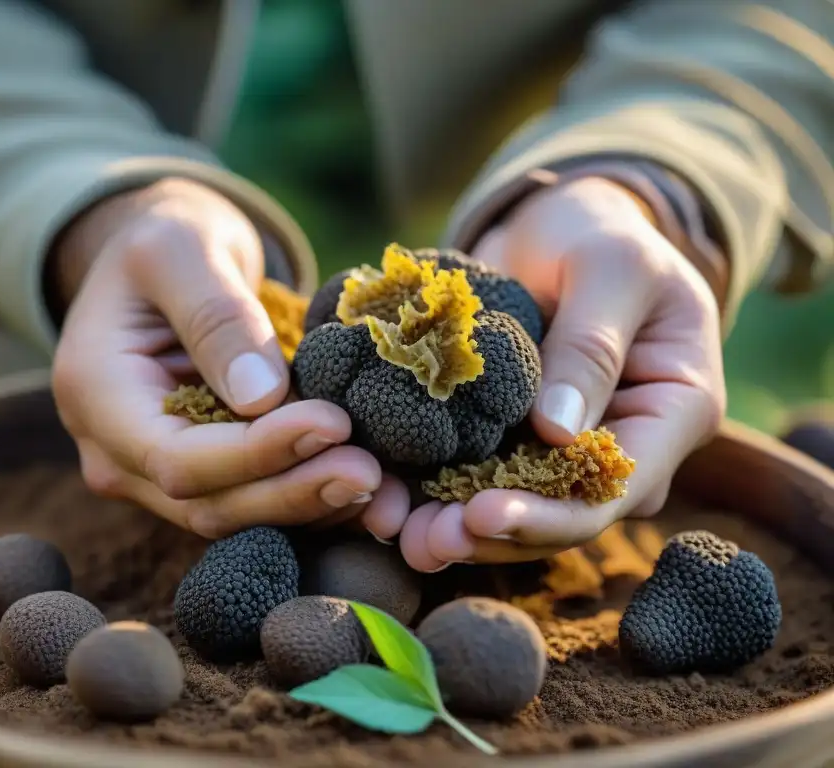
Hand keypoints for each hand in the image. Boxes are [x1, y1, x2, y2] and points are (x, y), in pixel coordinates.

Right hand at [50, 178, 381, 537]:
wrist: (160, 262)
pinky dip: (310, 495)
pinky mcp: (202, 474)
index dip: (257, 453)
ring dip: (310, 504)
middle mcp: (117, 453)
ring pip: (236, 515)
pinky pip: (254, 500)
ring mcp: (154, 473)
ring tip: (383, 487)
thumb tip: (262, 397)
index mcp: (96, 395)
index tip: (334, 425)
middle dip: (293, 492)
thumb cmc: (165, 241)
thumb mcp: (180, 249)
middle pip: (208, 504)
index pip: (176, 457)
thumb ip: (216, 316)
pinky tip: (368, 488)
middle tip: (372, 473)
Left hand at [363, 177, 725, 570]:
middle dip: (490, 535)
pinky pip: (478, 475)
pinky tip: (388, 497)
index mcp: (672, 413)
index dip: (546, 515)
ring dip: (454, 526)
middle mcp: (622, 447)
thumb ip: (591, 346)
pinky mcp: (515, 440)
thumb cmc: (602, 235)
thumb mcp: (612, 269)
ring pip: (514, 507)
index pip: (611, 488)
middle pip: (558, 516)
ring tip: (394, 527)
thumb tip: (557, 433)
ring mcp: (566, 449)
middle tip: (422, 541)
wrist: (561, 226)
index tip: (479, 514)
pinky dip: (434, 490)